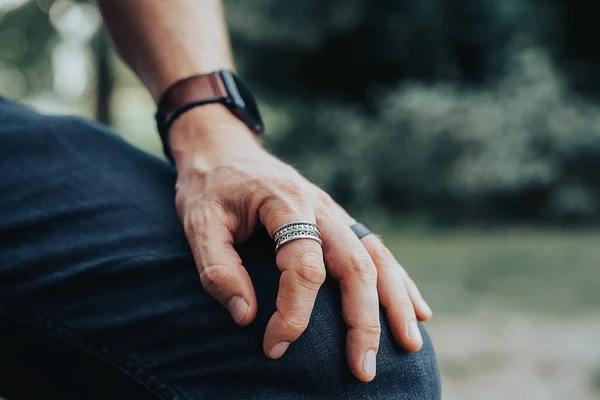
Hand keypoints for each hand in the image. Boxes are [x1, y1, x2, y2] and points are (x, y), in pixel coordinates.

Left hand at [170, 105, 432, 381]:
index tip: (274, 346)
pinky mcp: (337, 221)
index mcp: (286, 203)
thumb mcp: (198, 223)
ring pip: (376, 258)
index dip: (293, 313)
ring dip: (394, 303)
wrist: (223, 149)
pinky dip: (399, 282)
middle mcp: (320, 207)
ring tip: (410, 345)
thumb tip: (246, 317)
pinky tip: (417, 309)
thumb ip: (218, 269)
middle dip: (362, 321)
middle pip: (354, 265)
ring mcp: (333, 213)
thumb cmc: (209, 187)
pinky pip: (376, 251)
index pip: (303, 267)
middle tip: (362, 369)